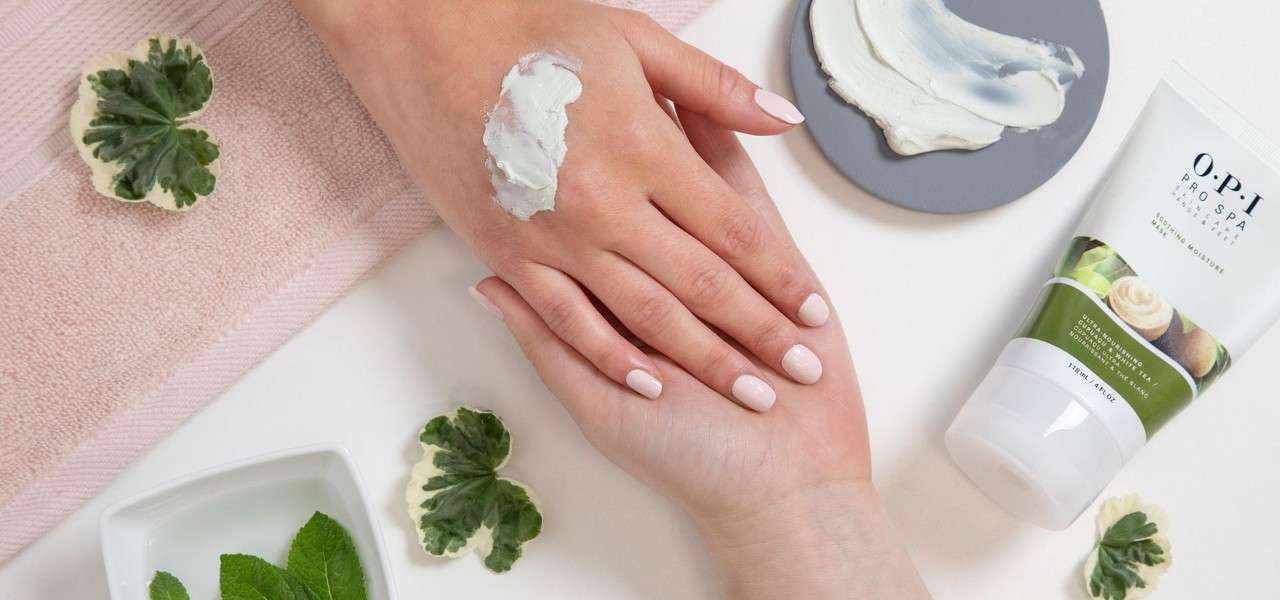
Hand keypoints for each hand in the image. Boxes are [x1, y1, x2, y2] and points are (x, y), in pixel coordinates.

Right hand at [294, 0, 829, 409]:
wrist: (418, 40)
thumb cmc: (524, 32)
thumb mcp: (633, 40)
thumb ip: (713, 89)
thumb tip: (784, 120)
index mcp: (643, 147)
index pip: (732, 229)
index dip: (780, 275)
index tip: (813, 310)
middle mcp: (604, 203)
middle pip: (700, 283)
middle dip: (759, 332)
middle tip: (802, 372)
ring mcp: (552, 237)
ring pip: (643, 315)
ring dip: (702, 360)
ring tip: (751, 393)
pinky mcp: (507, 255)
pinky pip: (567, 321)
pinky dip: (611, 357)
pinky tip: (650, 382)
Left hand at [474, 109, 929, 598]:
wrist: (781, 485)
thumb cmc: (681, 457)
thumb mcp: (598, 406)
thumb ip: (549, 341)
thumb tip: (486, 285)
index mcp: (616, 302)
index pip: (578, 228)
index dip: (551, 175)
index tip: (519, 121)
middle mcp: (661, 271)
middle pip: (632, 191)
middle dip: (604, 136)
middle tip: (570, 62)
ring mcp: (717, 260)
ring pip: (685, 178)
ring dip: (666, 124)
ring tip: (636, 62)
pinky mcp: (773, 256)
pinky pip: (743, 189)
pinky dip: (729, 144)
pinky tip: (712, 99)